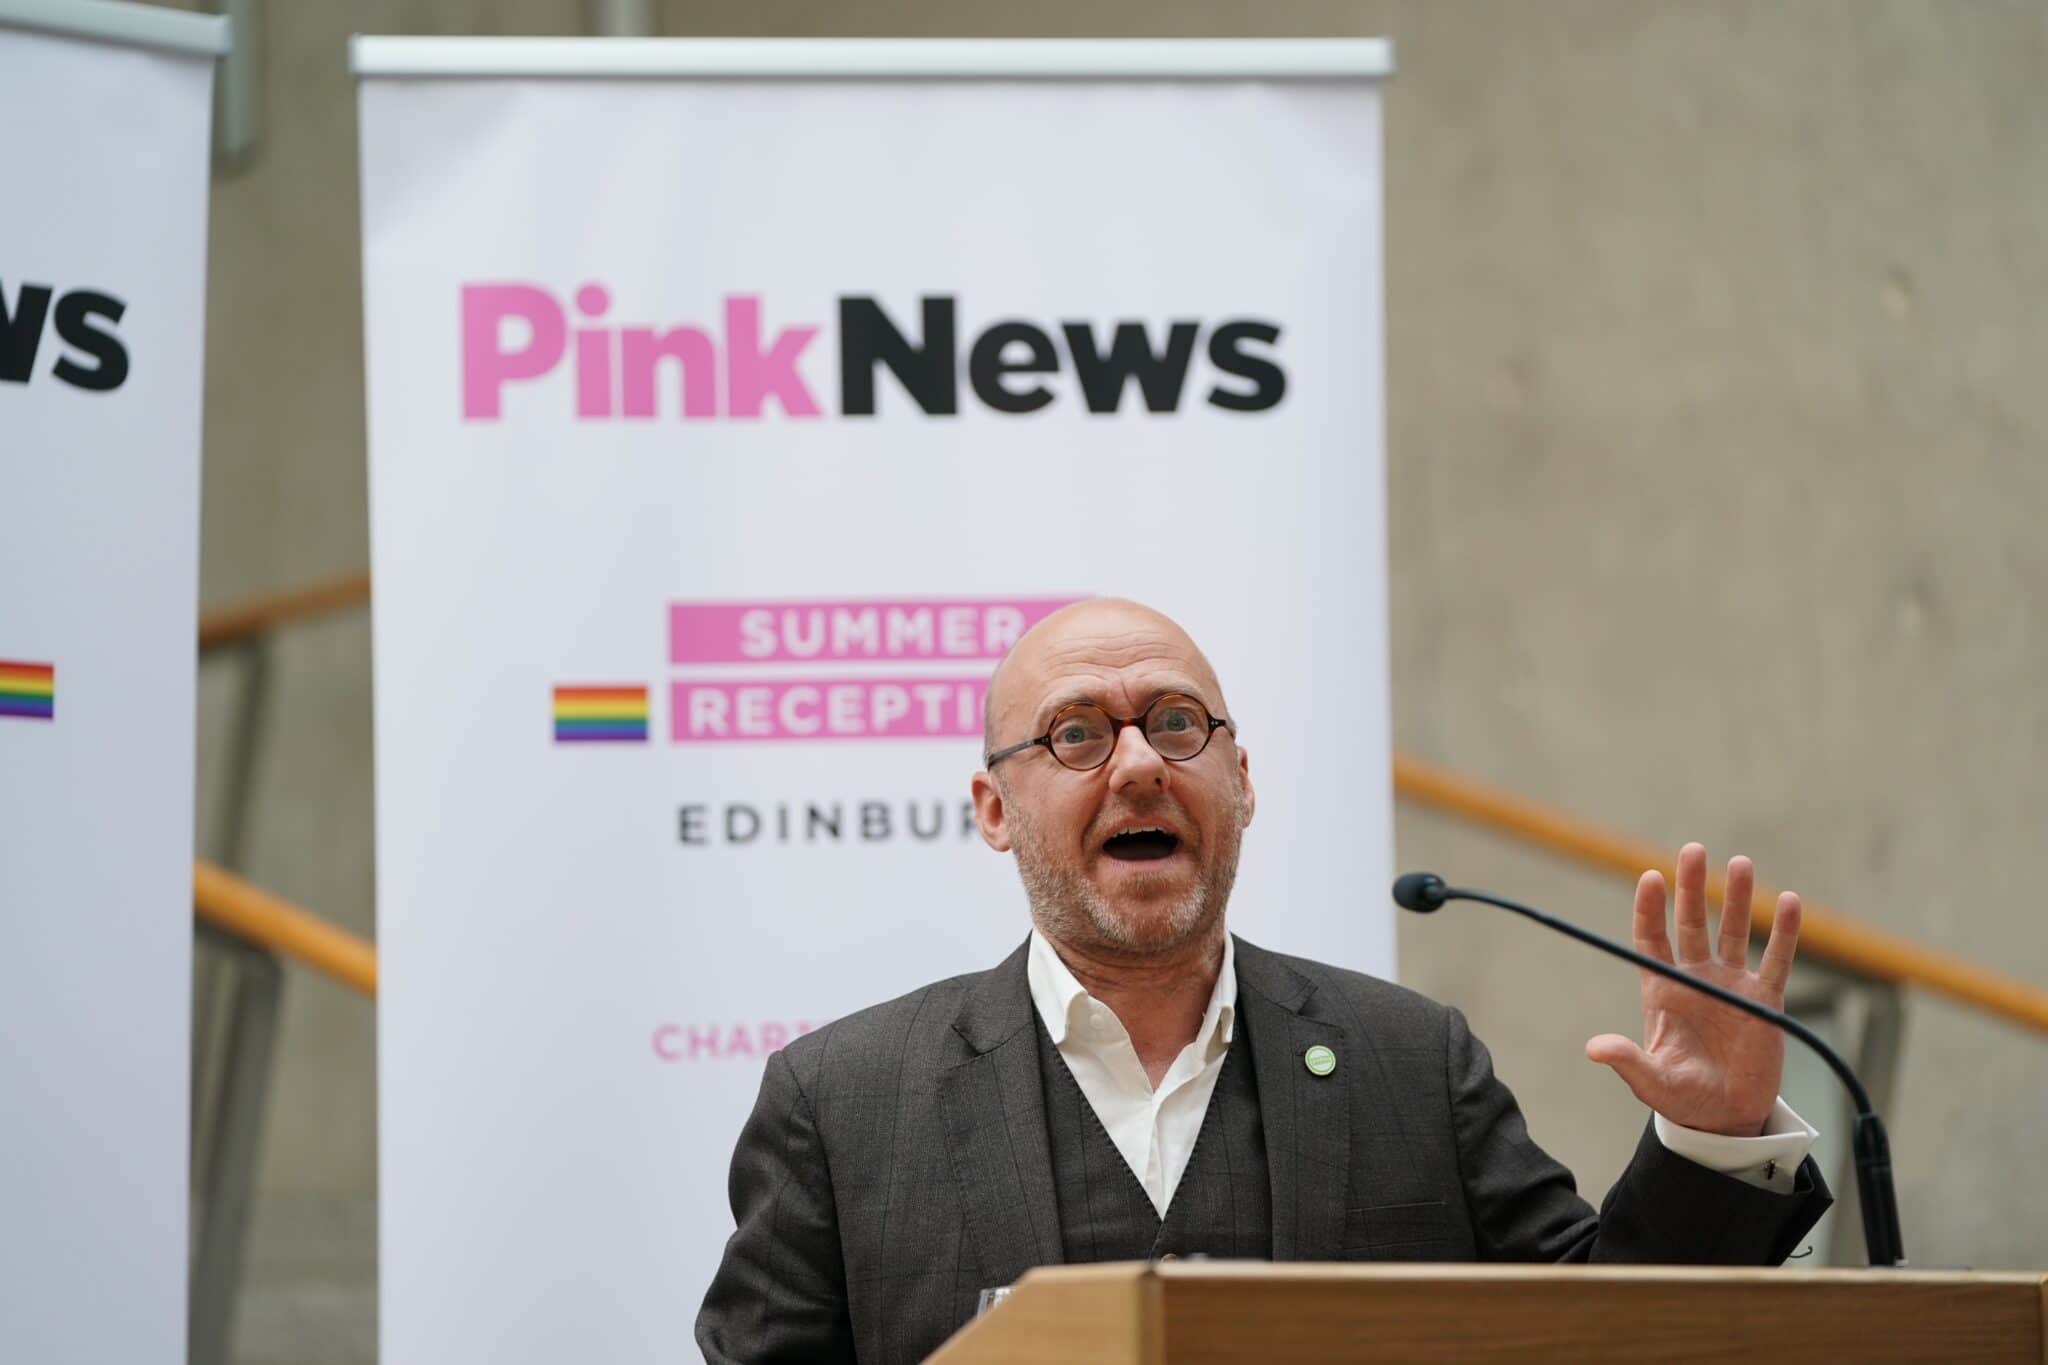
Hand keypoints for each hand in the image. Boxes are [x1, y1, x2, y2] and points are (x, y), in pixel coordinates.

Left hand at [1585, 843, 1801, 1136]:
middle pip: (1691, 923)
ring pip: (1734, 932)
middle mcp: (1695, 979)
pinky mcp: (1765, 1001)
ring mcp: (1731, 986)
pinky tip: (1789, 903)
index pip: (1652, 940)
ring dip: (1737, 899)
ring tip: (1740, 863)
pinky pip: (1776, 960)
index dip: (1650, 909)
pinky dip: (1784, 933)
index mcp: (1662, 991)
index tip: (1650, 877)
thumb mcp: (1652, 1082)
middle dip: (1692, 887)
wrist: (1727, 1119)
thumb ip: (1628, 1062)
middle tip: (1694, 850)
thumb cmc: (1682, 1099)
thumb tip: (1594, 1048)